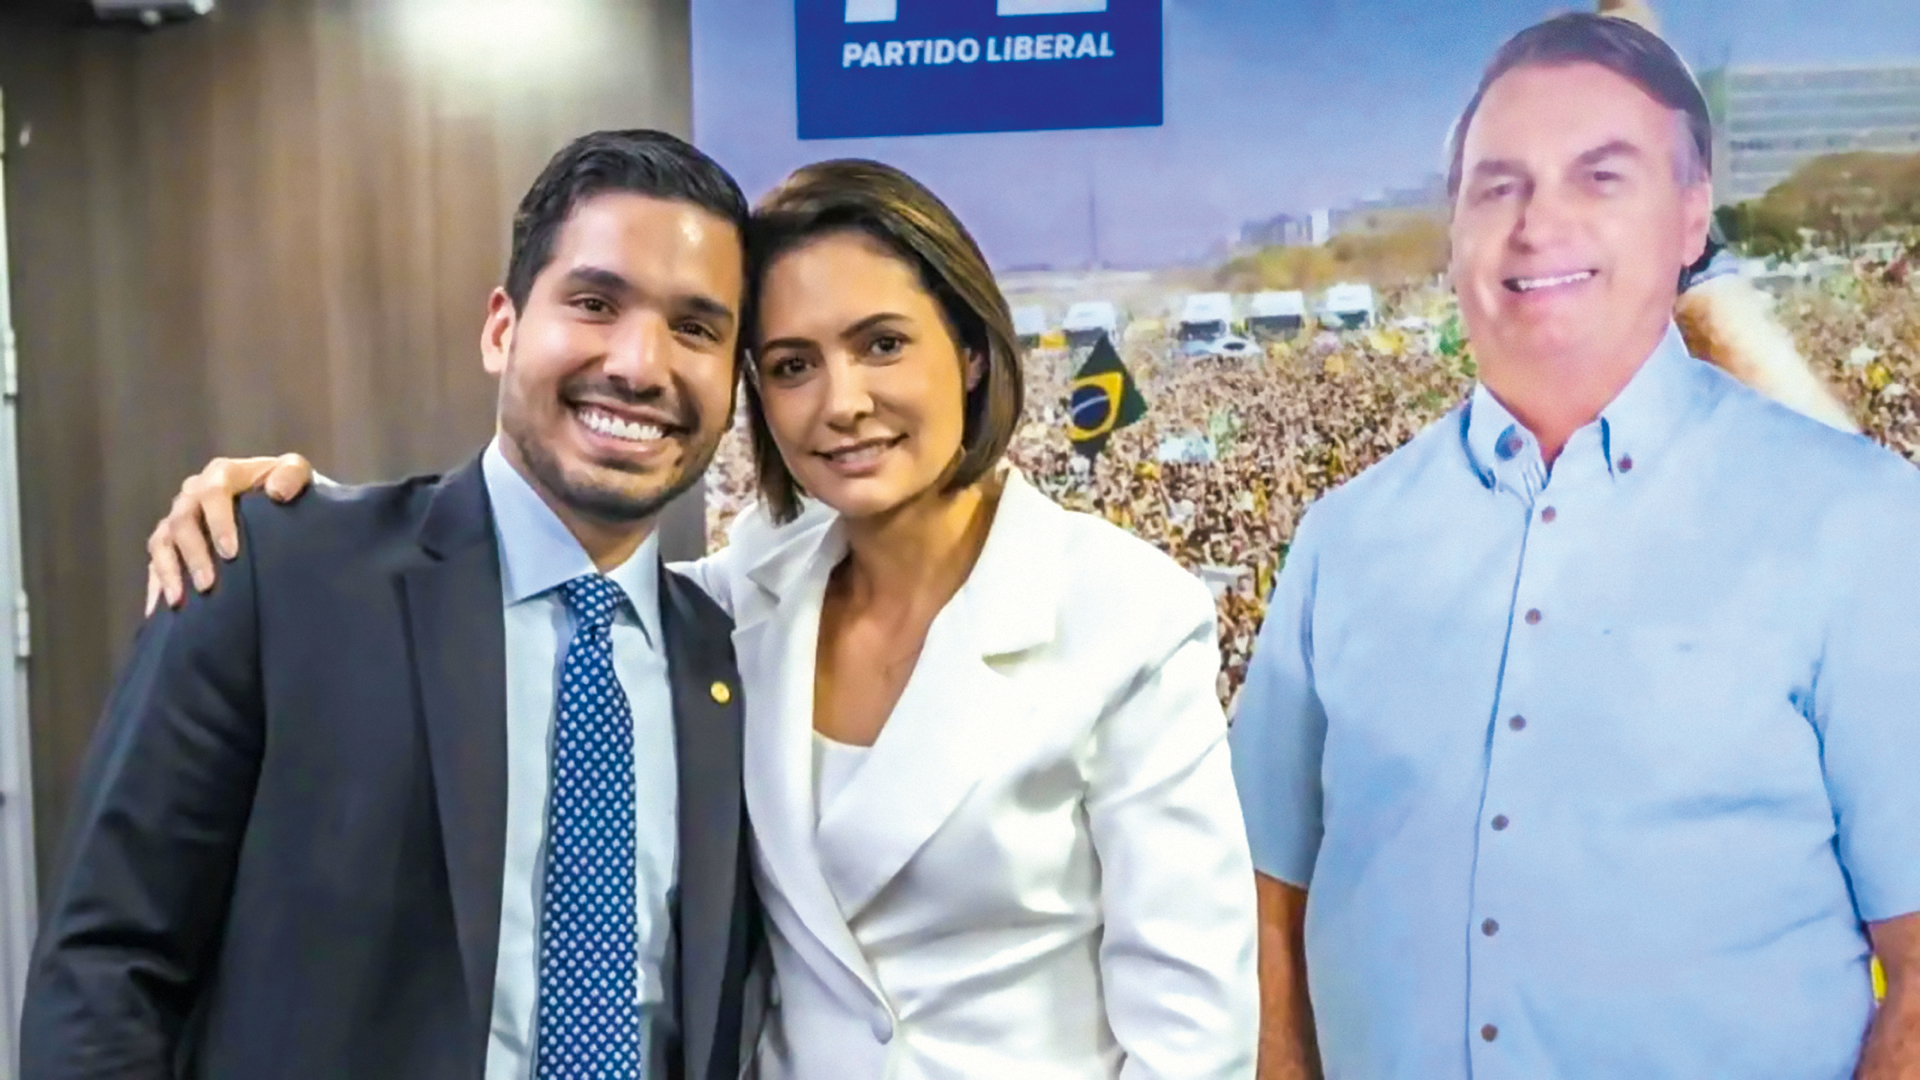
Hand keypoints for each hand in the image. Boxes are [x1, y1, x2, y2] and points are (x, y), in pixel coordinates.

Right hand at [145, 454, 313, 614]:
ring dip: (169, 572)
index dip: (218, 522)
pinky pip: (156, 561)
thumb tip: (276, 492)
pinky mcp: (171, 541)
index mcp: (221, 475)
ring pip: (162, 542)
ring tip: (179, 601)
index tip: (230, 554)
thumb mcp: (296, 472)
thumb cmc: (286, 487)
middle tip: (207, 586)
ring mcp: (179, 518)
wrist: (277, 500)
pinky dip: (156, 584)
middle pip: (182, 522)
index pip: (212, 493)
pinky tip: (159, 609)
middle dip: (193, 555)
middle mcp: (192, 494)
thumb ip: (292, 474)